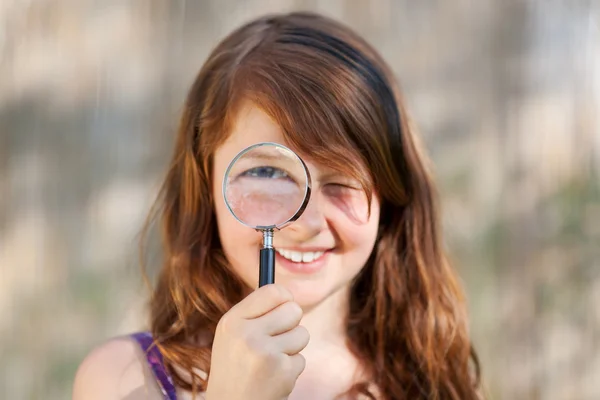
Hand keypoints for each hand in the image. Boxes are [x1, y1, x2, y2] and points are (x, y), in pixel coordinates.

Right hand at [205, 284, 308, 399]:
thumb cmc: (235, 369)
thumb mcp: (232, 336)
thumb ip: (255, 314)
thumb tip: (287, 295)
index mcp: (232, 321)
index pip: (273, 291)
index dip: (284, 298)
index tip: (283, 307)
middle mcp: (247, 334)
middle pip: (293, 310)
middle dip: (292, 323)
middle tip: (278, 337)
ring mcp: (265, 353)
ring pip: (302, 334)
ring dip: (293, 348)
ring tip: (272, 360)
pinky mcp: (282, 371)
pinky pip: (301, 358)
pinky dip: (291, 368)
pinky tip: (273, 377)